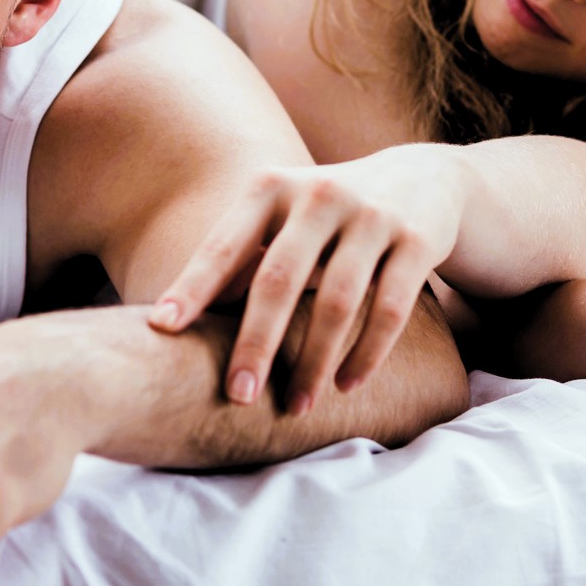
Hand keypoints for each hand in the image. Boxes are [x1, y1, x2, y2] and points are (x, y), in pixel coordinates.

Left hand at [148, 146, 465, 412]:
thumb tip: (174, 320)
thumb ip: (238, 257)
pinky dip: (366, 355)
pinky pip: (389, 309)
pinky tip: (346, 387)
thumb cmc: (327, 215)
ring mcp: (372, 215)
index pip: (224, 245)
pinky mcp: (417, 240)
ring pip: (339, 302)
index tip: (161, 328)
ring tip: (295, 407)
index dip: (193, 287)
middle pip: (279, 279)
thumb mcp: (280, 216)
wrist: (424, 178)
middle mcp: (318, 194)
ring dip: (314, 363)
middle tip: (238, 396)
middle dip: (256, 343)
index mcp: (271, 188)